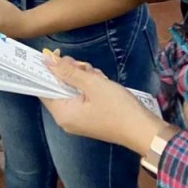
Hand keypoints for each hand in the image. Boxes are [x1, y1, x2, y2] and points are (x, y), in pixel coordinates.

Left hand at [40, 54, 171, 153]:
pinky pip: (84, 97)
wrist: (144, 130)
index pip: (44, 89)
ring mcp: (79, 119)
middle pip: (60, 87)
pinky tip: (103, 83)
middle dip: (73, 73)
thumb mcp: (92, 84)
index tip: (54, 57)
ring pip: (73, 90)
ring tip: (100, 77)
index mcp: (63, 113)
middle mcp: (67, 119)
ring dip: (85, 79)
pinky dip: (92, 87)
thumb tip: (47, 62)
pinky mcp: (90, 117)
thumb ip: (68, 72)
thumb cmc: (118, 108)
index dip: (47, 71)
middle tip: (87, 68)